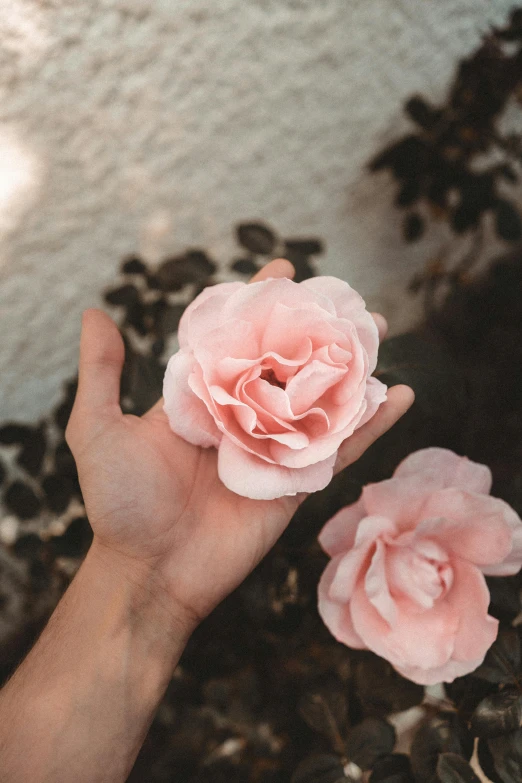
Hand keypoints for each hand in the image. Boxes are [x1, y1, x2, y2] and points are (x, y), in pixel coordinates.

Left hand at [66, 260, 413, 632]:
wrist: (150, 572)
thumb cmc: (120, 502)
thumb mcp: (98, 429)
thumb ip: (102, 372)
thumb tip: (94, 312)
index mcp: (202, 397)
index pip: (237, 338)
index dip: (260, 303)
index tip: (285, 269)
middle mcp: (242, 415)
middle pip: (288, 361)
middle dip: (318, 328)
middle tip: (348, 299)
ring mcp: (274, 447)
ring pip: (321, 398)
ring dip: (353, 365)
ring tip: (380, 331)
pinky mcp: (298, 482)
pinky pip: (341, 448)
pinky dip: (372, 425)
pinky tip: (400, 396)